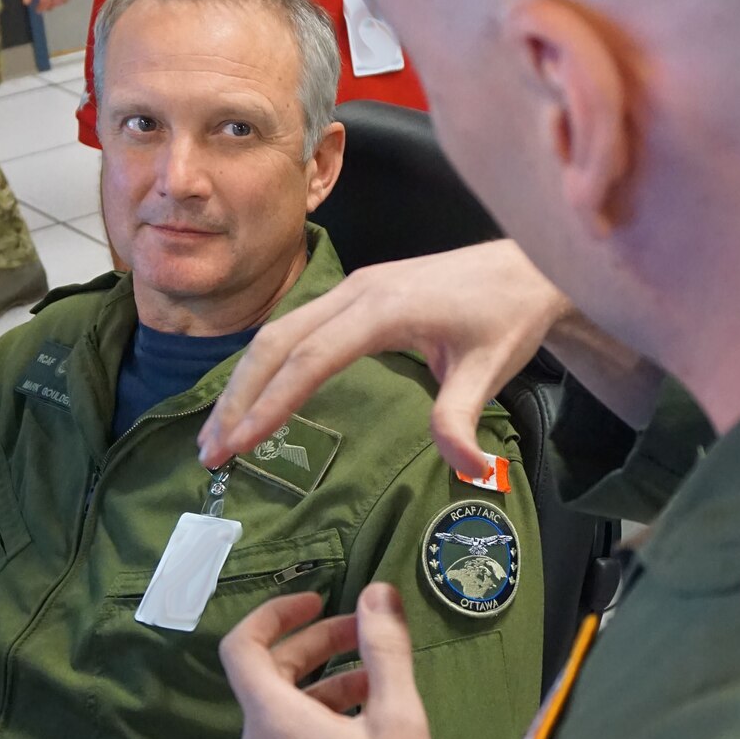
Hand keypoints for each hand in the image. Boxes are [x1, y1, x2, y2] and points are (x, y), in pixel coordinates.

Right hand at [199, 241, 566, 476]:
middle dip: (238, 397)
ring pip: (279, 331)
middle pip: (277, 341)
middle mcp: (356, 290)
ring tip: (217, 433)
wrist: (528, 268)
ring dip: (244, 381)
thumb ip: (464, 419)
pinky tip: (253, 397)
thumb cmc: (508, 316)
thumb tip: (466, 470)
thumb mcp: (491, 369)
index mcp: (383, 307)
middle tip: (211, 451)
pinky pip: (296, 326)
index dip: (270, 403)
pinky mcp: (356, 294)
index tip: (240, 444)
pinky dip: (266, 364)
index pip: (310, 359)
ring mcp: (353, 288)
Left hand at [219, 584, 439, 738]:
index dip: (275, 612)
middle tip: (365, 636)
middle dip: (316, 646)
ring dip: (325, 688)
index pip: (242, 645)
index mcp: (272, 720)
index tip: (318, 600)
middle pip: (268, 677)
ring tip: (379, 688)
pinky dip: (320, 725)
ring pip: (283, 716)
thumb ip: (385, 650)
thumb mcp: (398, 720)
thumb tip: (377, 593)